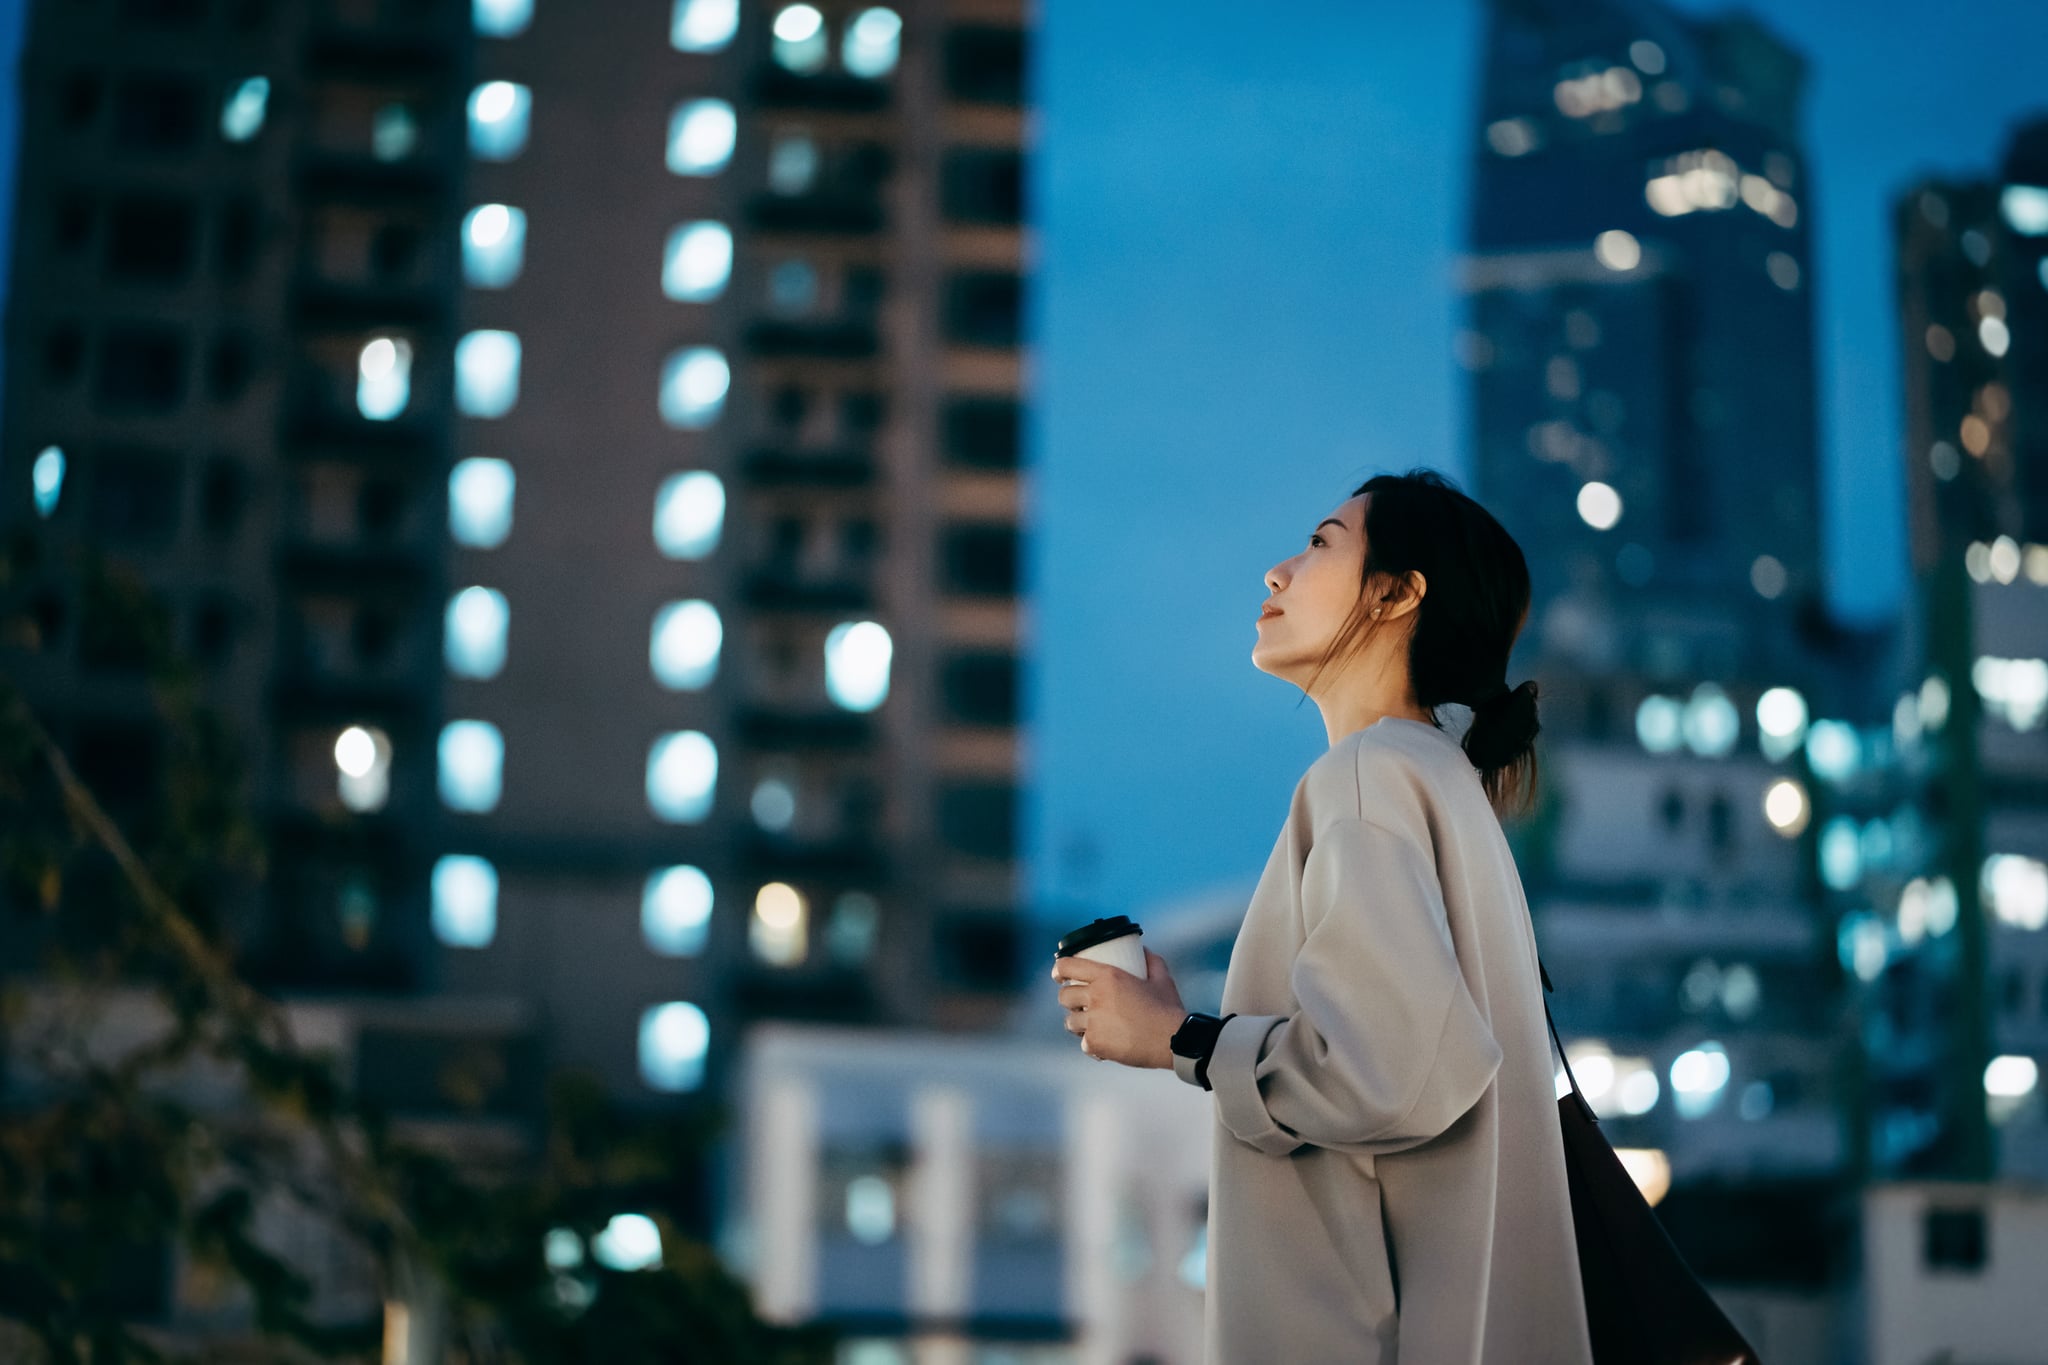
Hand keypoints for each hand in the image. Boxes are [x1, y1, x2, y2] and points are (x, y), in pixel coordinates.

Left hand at [1050, 948, 1187, 1069]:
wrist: (1174, 1041)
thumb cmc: (1168, 1009)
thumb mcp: (1161, 978)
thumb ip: (1151, 960)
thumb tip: (1142, 950)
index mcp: (1108, 976)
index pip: (1067, 966)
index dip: (1059, 970)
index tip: (1059, 975)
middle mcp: (1096, 997)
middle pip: (1064, 996)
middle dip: (1069, 999)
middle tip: (1080, 1003)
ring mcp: (1094, 1022)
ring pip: (1070, 1022)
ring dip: (1078, 1023)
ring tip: (1090, 1025)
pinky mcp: (1095, 1044)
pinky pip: (1084, 1043)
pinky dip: (1092, 1044)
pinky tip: (1104, 1044)